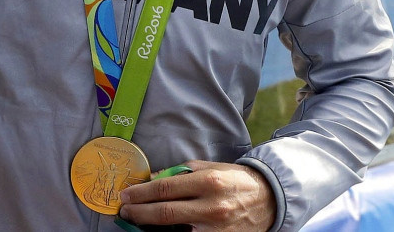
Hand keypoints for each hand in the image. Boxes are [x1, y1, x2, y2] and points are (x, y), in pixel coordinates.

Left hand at [119, 161, 276, 231]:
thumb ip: (181, 172)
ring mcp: (215, 229)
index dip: (141, 193)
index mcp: (208, 182)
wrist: (268, 200)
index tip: (126, 195)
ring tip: (138, 222)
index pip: (165, 188)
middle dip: (139, 213)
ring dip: (151, 228)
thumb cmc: (235, 180)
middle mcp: (211, 207)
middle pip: (165, 213)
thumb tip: (153, 178)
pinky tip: (161, 231)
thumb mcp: (210, 168)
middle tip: (125, 211)